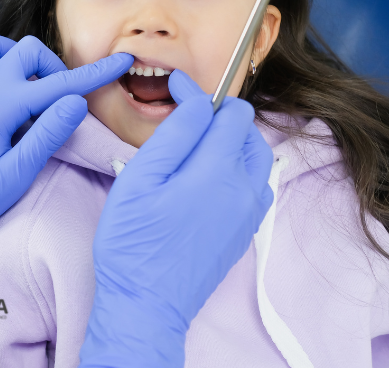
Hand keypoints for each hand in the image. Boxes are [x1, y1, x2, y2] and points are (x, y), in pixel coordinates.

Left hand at [0, 33, 132, 280]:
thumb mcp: (16, 175)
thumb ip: (46, 135)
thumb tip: (76, 101)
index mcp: (2, 106)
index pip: (59, 85)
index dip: (96, 73)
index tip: (124, 60)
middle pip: (26, 50)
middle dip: (53, 68)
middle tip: (61, 103)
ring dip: (12, 55)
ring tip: (26, 85)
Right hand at [80, 70, 273, 367]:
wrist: (147, 303)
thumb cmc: (134, 242)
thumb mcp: (140, 179)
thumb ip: (174, 135)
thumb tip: (198, 103)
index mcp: (219, 171)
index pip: (226, 111)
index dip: (197, 92)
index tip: (175, 85)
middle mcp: (245, 189)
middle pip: (247, 131)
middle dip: (218, 116)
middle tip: (181, 119)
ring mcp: (249, 213)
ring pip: (254, 157)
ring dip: (229, 141)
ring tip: (192, 145)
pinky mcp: (244, 231)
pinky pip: (252, 184)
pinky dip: (234, 168)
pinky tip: (202, 177)